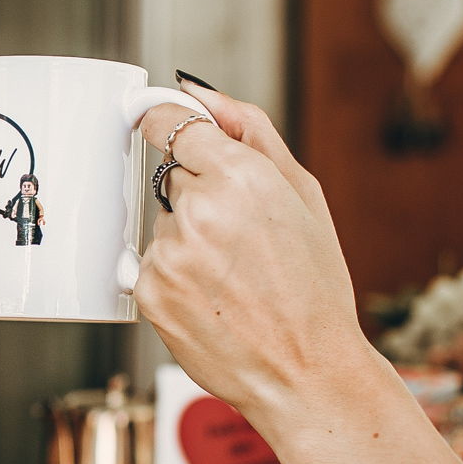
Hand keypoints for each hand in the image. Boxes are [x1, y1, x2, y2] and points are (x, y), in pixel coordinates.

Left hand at [134, 85, 375, 419]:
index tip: (148, 112)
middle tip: (244, 241)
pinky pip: (152, 264)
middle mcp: (199, 209)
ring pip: (165, 224)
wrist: (306, 371)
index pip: (173, 123)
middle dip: (200, 197)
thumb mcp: (303, 196)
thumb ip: (252, 133)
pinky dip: (176, 278)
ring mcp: (170, 252)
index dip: (163, 118)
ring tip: (233, 278)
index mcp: (241, 176)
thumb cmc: (314, 286)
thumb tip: (201, 92)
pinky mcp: (149, 290)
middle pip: (173, 177)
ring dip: (189, 241)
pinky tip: (213, 299)